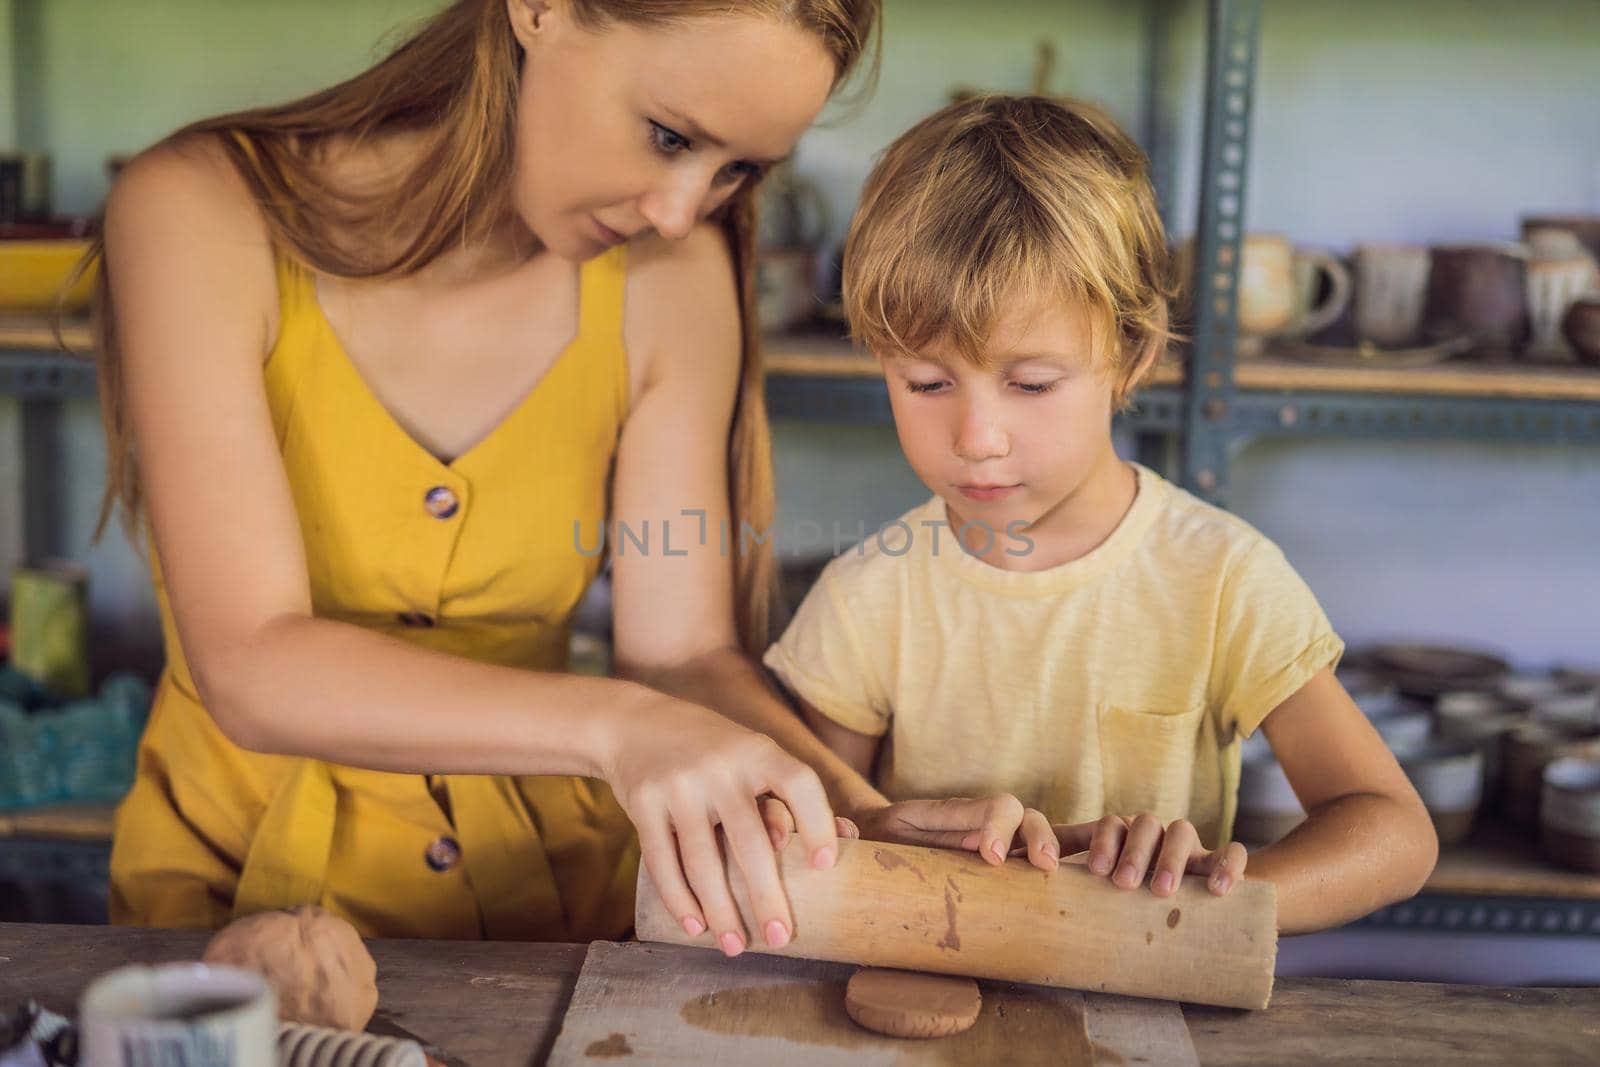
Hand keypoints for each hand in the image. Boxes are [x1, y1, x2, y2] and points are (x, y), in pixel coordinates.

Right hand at [601, 691, 841, 956]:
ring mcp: (680, 784)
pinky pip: (662, 861)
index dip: (817, 822)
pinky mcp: (644, 801)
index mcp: (758, 752)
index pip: (798, 783)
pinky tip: (695, 926)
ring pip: (703, 861)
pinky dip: (679, 899)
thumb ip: (789, 793)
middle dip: (766, 897)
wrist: (635, 723)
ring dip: (721, 911)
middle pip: (750, 841)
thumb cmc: (713, 750)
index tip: (824, 866)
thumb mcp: (752, 754)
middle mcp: (721, 766)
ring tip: (735, 946)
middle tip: (780, 938)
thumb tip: (847, 839)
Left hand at [850, 794, 1061, 871]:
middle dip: (1035, 835)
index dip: (998, 827)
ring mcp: (996, 838)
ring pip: (1037, 829)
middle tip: (1038, 866)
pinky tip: (1096, 870)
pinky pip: (1044, 849)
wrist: (874, 844)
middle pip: (1021, 812)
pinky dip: (1071, 851)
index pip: (990, 806)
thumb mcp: (868, 840)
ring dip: (1057, 844)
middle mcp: (979, 821)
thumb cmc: (874, 847)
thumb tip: (842, 831)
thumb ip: (858, 836)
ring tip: (1058, 874)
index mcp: (951, 814)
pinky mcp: (1006, 858)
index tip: (990, 858)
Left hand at [1057, 815, 1247, 896]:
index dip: (1104, 842)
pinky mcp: (1219, 865)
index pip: (1112, 825)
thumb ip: (1064, 879)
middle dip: (1134, 851)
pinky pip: (1233, 853)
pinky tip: (1219, 890)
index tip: (1096, 871)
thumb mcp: (1093, 888)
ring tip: (1163, 890)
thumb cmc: (1120, 902)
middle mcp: (1156, 838)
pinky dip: (1228, 864)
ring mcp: (1189, 849)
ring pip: (1182, 831)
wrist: (1176, 913)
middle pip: (1146, 824)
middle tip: (1125, 883)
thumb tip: (1024, 874)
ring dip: (1171, 857)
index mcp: (1124, 838)